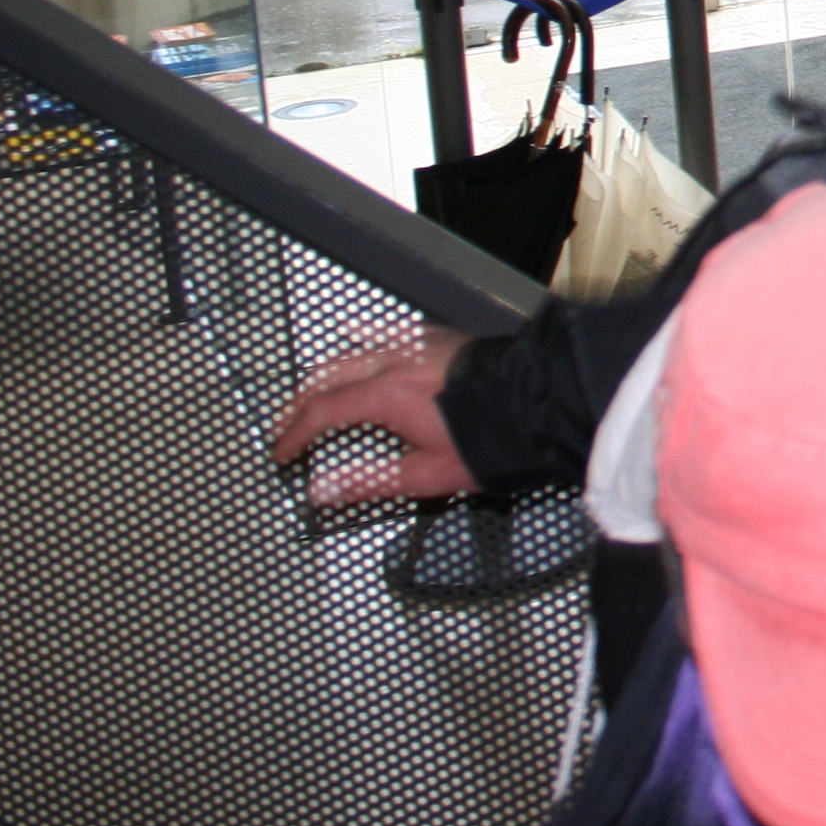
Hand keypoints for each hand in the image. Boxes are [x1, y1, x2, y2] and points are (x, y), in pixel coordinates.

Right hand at [271, 327, 475, 505]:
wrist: (544, 404)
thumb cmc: (494, 441)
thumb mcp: (426, 475)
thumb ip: (368, 481)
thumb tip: (323, 491)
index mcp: (386, 396)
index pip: (321, 413)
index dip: (294, 435)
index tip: (281, 453)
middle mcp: (396, 362)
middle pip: (329, 378)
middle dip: (300, 404)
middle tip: (284, 426)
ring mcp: (419, 346)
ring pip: (355, 352)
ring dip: (326, 375)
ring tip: (312, 393)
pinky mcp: (442, 339)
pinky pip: (389, 334)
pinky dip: (364, 343)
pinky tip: (360, 342)